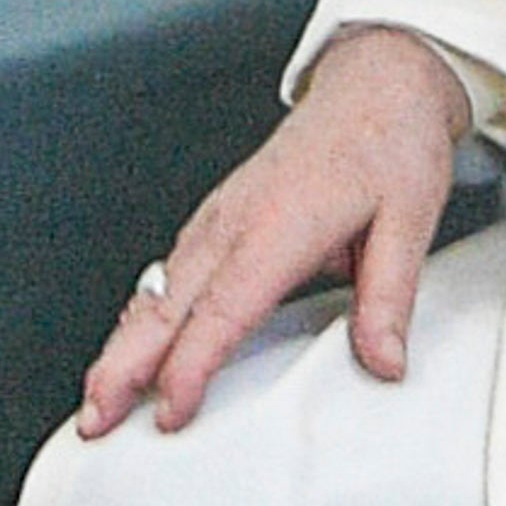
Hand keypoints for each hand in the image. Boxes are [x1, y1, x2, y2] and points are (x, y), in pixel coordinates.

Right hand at [80, 25, 473, 434]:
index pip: (223, 309)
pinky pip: (165, 276)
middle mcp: (234, 222)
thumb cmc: (388, 145)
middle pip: (164, 306)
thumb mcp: (410, 221)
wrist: (376, 87)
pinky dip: (139, 319)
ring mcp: (217, 220)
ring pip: (154, 293)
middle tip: (95, 418)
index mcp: (278, 224)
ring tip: (97, 400)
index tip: (172, 411)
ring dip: (120, 348)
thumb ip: (389, 298)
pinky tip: (128, 348)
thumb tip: (383, 361)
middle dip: (122, 366)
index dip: (191, 366)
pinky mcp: (215, 221)